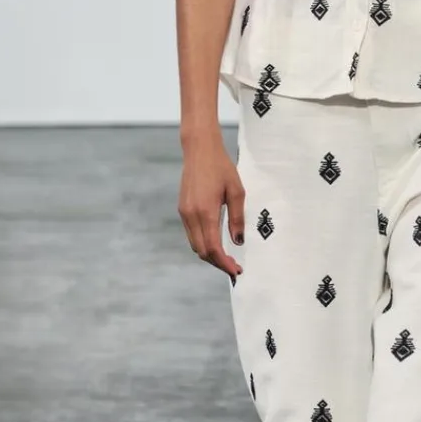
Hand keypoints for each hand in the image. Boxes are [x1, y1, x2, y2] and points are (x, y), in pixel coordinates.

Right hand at [177, 131, 244, 279]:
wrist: (199, 150)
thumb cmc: (221, 167)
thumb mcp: (237, 192)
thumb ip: (237, 218)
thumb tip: (237, 241)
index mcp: (205, 212)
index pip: (213, 248)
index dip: (224, 263)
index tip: (236, 271)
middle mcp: (191, 215)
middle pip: (202, 251)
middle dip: (217, 263)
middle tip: (234, 267)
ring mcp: (184, 213)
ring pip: (195, 244)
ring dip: (210, 255)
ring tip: (227, 258)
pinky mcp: (182, 209)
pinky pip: (191, 234)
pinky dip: (203, 243)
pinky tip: (216, 243)